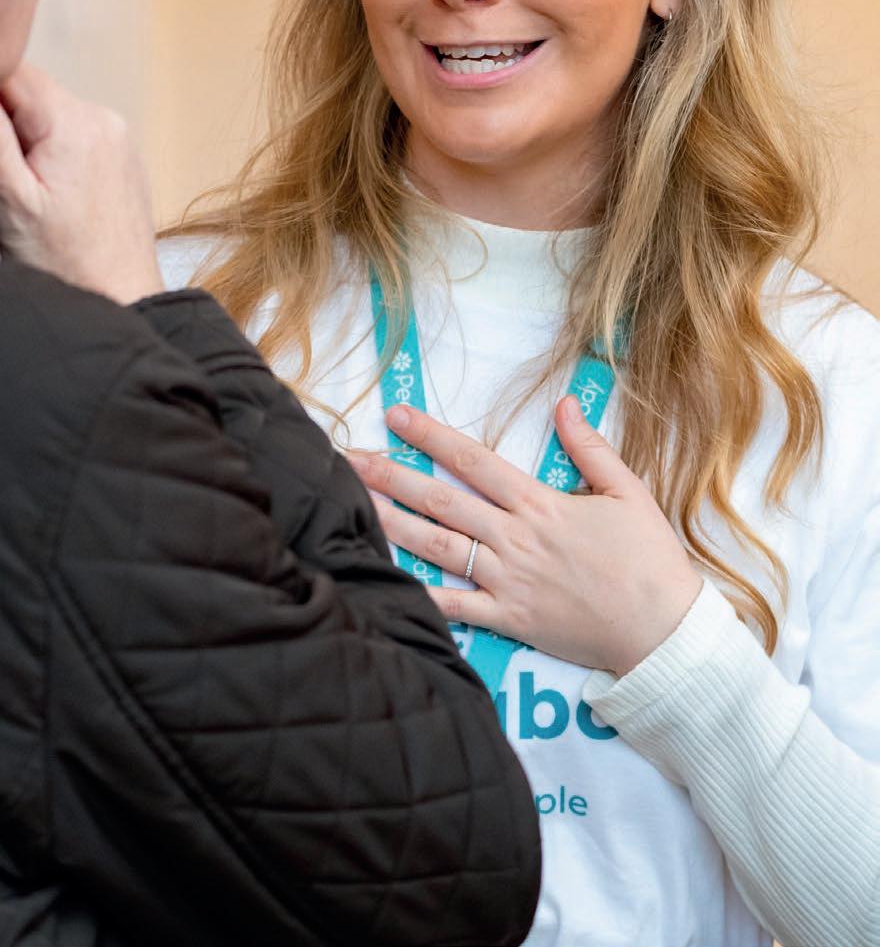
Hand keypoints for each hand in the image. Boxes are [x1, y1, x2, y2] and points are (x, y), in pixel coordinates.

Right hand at [0, 64, 162, 303]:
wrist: (121, 298)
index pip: (13, 70)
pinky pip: (75, 138)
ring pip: (52, 117)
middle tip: (9, 182)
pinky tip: (54, 200)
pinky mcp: (124, 159)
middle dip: (7, 126)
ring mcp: (119, 139)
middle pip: (32, 94)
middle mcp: (104, 119)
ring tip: (32, 196)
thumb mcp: (9, 198)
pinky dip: (53, 156)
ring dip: (29, 144)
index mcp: (75, 122)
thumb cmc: (64, 261)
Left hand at [349, 398, 702, 676]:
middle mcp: (515, 539)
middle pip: (441, 500)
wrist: (662, 632)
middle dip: (391, 475)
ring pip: (437, 546)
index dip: (432, 436)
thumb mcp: (628, 492)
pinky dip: (419, 593)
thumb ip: (590, 447)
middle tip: (347, 458)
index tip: (396, 416)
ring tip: (353, 504)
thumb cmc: (649, 560)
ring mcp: (507, 581)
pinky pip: (455, 607)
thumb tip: (564, 402)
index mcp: (541, 503)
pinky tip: (384, 580)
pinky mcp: (508, 620)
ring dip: (391, 523)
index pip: (474, 460)